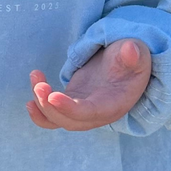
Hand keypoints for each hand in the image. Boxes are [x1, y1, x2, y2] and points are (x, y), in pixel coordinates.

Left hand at [26, 37, 152, 132]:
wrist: (127, 66)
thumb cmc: (133, 60)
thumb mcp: (137, 54)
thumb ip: (134, 54)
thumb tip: (130, 49)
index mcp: (114, 105)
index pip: (89, 113)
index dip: (70, 108)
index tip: (52, 96)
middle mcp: (97, 114)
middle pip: (69, 121)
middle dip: (50, 108)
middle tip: (39, 85)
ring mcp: (82, 110)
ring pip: (57, 118)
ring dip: (41, 104)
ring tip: (35, 77)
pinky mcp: (72, 103)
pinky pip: (53, 112)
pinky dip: (40, 106)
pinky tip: (33, 90)